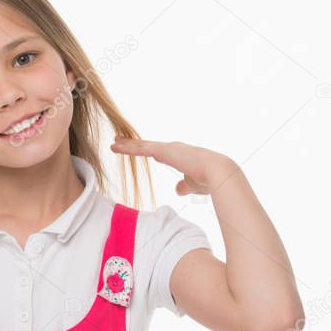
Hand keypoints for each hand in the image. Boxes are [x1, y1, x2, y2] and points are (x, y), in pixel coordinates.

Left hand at [110, 136, 235, 195]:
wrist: (216, 172)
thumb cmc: (208, 180)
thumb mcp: (192, 184)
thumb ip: (184, 185)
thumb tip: (177, 189)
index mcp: (179, 155)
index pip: (157, 151)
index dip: (145, 149)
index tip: (136, 149)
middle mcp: (172, 149)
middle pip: (147, 146)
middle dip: (133, 144)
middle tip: (119, 141)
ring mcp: (167, 149)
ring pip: (141, 145)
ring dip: (126, 144)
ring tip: (113, 142)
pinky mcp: (163, 151)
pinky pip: (141, 149)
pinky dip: (128, 147)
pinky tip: (117, 146)